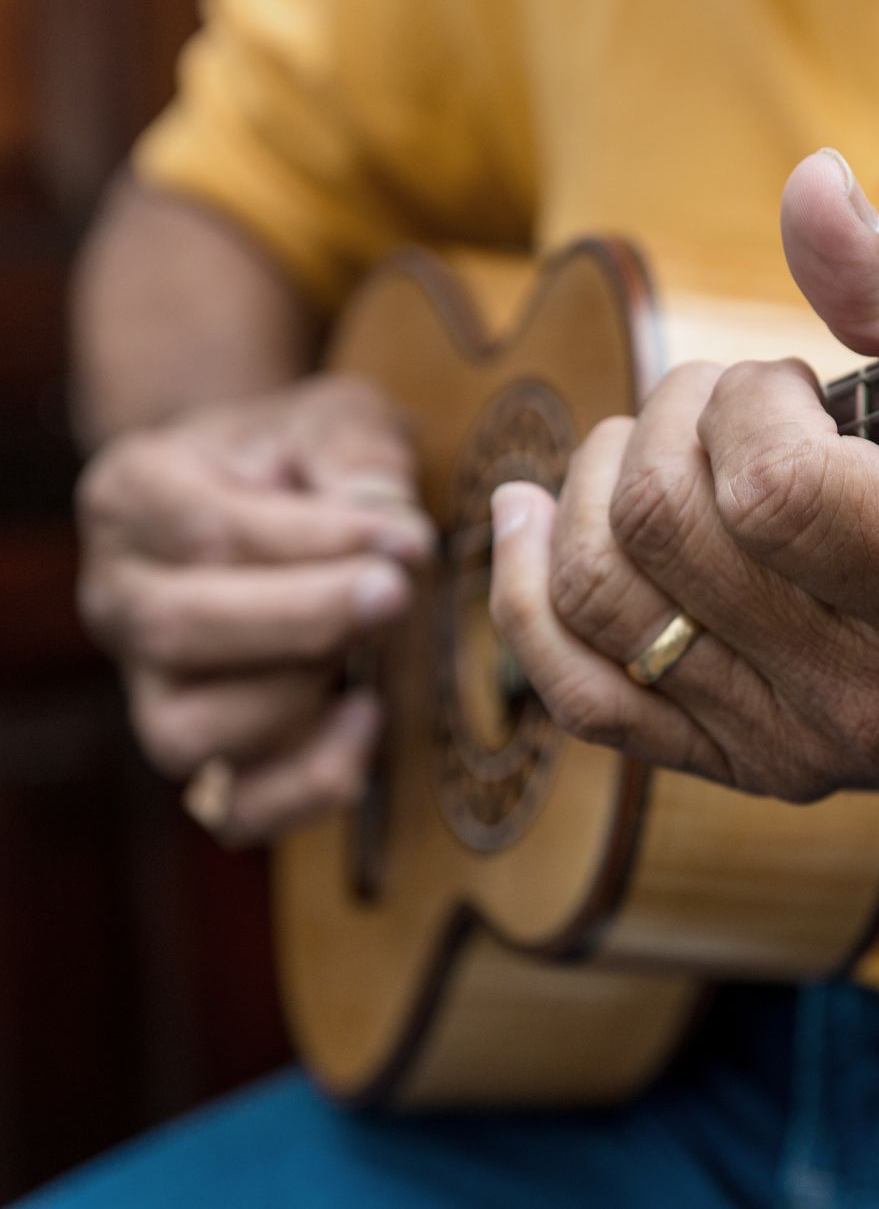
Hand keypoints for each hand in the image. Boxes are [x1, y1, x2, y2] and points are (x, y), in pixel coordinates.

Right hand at [77, 375, 434, 843]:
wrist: (270, 496)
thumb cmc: (304, 456)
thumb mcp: (333, 420)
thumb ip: (359, 457)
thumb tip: (396, 534)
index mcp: (134, 496)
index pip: (208, 531)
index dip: (315, 542)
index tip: (407, 538)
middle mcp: (119, 597)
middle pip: (182, 632)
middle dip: (306, 619)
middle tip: (396, 594)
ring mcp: (148, 685)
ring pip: (190, 733)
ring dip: (297, 696)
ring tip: (368, 644)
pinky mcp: (203, 751)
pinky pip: (236, 810)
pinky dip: (308, 782)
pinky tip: (368, 716)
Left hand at [487, 150, 878, 803]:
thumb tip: (803, 186)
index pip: (776, 491)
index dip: (747, 402)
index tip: (789, 385)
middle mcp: (871, 696)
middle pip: (667, 534)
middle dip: (671, 421)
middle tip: (728, 403)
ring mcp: (799, 748)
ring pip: (602, 607)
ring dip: (594, 486)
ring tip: (651, 446)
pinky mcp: (744, 768)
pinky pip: (586, 697)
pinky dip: (528, 598)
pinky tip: (523, 516)